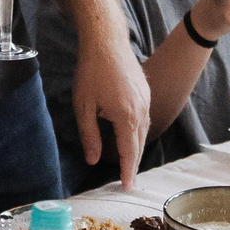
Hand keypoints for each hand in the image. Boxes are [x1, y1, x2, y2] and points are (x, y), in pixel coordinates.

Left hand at [74, 22, 151, 187]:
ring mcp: (145, 100)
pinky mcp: (145, 92)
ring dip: (137, 149)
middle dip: (133, 164)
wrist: (106, 42)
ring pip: (144, 131)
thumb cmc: (92, 72)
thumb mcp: (84, 106)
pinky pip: (145, 118)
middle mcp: (141, 110)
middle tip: (129, 181)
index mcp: (126, 117)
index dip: (127, 171)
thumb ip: (89, 135)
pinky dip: (139, 132)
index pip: (128, 152)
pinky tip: (132, 136)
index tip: (127, 187)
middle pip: (139, 144)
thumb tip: (93, 159)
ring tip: (130, 163)